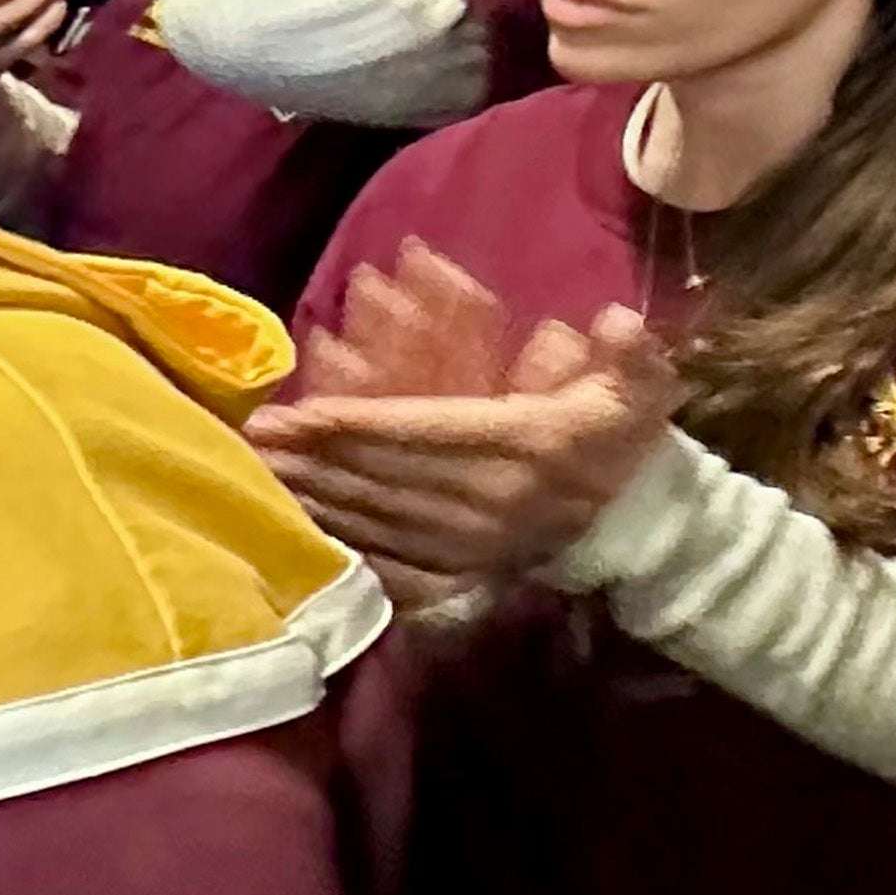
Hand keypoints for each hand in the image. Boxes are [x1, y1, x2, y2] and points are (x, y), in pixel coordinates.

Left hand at [249, 249, 683, 582]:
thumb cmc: (620, 444)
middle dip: (315, 456)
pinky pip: (390, 556)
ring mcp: (470, 546)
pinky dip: (343, 538)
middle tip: (255, 437)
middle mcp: (487, 501)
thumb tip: (619, 320)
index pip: (422, 431)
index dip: (356, 422)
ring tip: (262, 471)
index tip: (296, 412)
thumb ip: (631, 354)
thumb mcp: (640, 391)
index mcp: (522, 447)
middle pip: (383, 475)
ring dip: (316, 494)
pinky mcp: (460, 575)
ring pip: (377, 515)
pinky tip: (303, 522)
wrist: (635, 527)